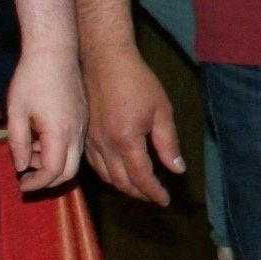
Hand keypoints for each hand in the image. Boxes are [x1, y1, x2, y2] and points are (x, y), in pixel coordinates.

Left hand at [5, 46, 86, 192]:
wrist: (55, 51)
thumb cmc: (32, 79)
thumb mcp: (16, 113)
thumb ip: (18, 144)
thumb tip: (22, 166)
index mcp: (59, 132)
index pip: (53, 171)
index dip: (36, 184)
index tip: (21, 185)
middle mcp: (76, 132)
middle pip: (69, 172)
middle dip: (48, 181)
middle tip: (27, 177)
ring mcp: (82, 124)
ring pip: (73, 158)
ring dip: (52, 163)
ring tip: (29, 147)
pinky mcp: (83, 117)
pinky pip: (75, 143)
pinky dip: (59, 149)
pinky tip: (40, 136)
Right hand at [82, 44, 183, 204]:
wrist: (105, 60)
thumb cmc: (137, 81)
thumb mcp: (161, 110)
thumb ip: (168, 143)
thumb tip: (177, 169)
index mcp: (126, 140)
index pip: (141, 178)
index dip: (154, 192)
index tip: (165, 200)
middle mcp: (104, 146)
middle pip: (122, 183)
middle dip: (140, 194)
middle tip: (155, 196)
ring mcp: (90, 142)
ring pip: (106, 177)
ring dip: (124, 187)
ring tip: (140, 187)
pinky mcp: (83, 136)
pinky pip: (95, 165)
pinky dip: (109, 175)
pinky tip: (120, 172)